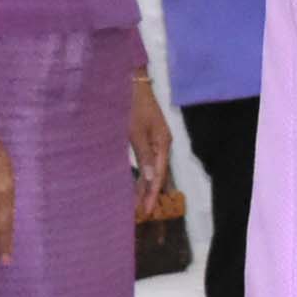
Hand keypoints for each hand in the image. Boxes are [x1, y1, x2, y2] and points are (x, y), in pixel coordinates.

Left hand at [127, 77, 176, 212]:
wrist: (134, 81)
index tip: (147, 211)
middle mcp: (162, 146)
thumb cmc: (133, 104)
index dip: (153, 194)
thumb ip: (143, 154)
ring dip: (147, 188)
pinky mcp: (147, 139)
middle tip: (144, 215)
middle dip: (152, 196)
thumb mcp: (136, 130)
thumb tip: (150, 178)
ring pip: (153, 171)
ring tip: (141, 207)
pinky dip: (143, 177)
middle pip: (159, 176)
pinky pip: (148, 163)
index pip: (159, 175)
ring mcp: (155, 143)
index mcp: (162, 144)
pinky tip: (140, 186)